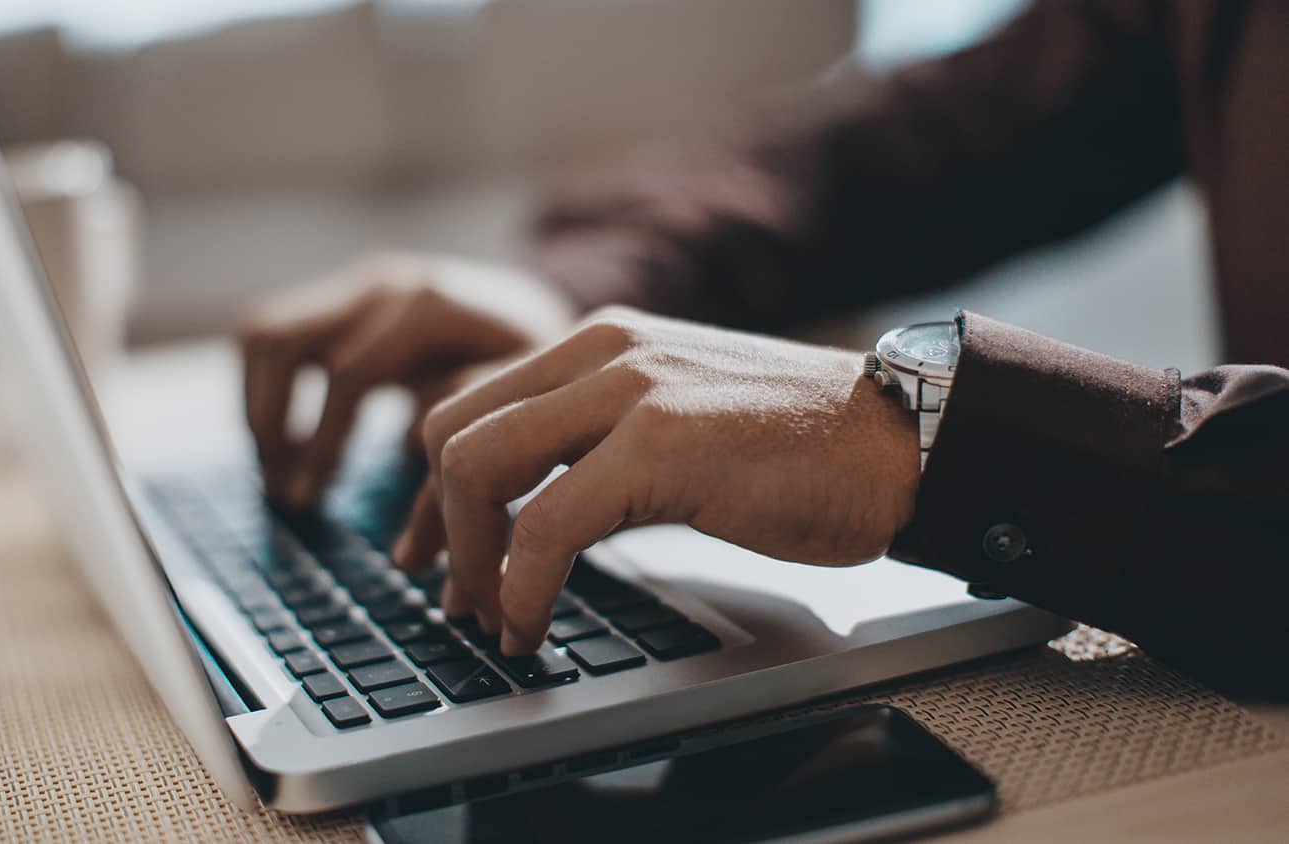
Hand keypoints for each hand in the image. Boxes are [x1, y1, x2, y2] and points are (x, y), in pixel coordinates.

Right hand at [238, 252, 574, 506]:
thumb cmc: (541, 370)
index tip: (306, 502)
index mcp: (431, 306)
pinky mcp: (341, 297)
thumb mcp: (528, 406)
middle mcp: (384, 284)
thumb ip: (471, 450)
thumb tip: (410, 509)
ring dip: (258, 406)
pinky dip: (265, 389)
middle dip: (271, 423)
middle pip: (282, 340)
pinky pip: (271, 333)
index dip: (325, 445)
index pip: (350, 374)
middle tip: (283, 492)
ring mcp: (357, 284)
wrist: (543, 312)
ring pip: (264, 332)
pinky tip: (291, 444)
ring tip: (278, 473)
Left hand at [394, 307, 920, 653]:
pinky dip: (520, 587)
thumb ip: (597, 443)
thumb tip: (528, 515)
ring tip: (490, 617)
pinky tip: (530, 626)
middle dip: (435, 524)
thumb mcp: (673, 423)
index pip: (469, 404)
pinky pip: (546, 523)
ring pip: (478, 465)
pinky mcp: (660, 445)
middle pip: (450, 429)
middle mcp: (601, 351)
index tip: (431, 553)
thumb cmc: (796, 450)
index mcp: (599, 343)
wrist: (898, 442)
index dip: (433, 490)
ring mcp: (629, 391)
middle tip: (452, 595)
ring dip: (468, 558)